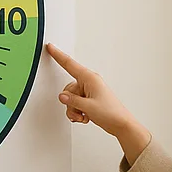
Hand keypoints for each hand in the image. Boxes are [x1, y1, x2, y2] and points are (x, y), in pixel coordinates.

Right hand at [45, 45, 150, 159]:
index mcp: (89, 78)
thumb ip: (72, 100)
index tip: (50, 47)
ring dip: (74, 109)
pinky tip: (85, 116)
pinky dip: (77, 112)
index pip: (69, 64)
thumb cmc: (111, 112)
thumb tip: (62, 96)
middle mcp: (89, 83)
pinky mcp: (89, 100)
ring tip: (84, 115)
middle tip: (79, 110)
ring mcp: (89, 92)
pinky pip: (76, 103)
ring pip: (71, 98)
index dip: (58, 55)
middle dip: (70, 102)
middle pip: (68, 89)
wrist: (120, 123)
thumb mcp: (88, 106)